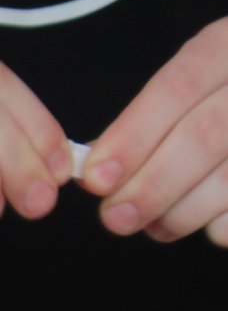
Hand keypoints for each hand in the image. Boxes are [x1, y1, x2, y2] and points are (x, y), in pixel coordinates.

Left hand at [81, 19, 227, 244]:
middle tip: (115, 219)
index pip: (178, 87)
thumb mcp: (198, 83)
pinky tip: (207, 224)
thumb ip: (148, 120)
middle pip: (205, 135)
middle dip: (152, 185)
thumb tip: (95, 173)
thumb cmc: (223, 99)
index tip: (95, 179)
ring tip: (155, 226)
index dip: (133, 137)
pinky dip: (221, 226)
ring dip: (182, 212)